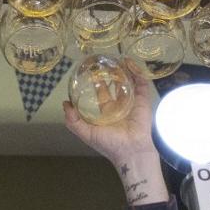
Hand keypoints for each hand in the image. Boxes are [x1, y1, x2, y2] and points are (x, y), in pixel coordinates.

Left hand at [63, 60, 167, 205]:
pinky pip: (141, 84)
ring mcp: (132, 102)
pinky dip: (137, 73)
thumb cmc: (109, 144)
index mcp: (107, 112)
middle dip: (110, 74)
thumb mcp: (86, 133)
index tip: (90, 71)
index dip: (95, 83)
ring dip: (124, 70)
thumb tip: (65, 104)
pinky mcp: (143, 101)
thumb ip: (73, 121)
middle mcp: (119, 106)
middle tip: (103, 61)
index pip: (101, 94)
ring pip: (129, 82)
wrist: (131, 152)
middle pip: (115, 85)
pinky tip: (129, 63)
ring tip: (117, 58)